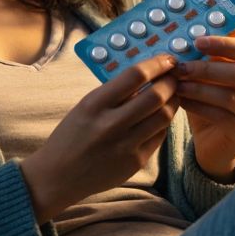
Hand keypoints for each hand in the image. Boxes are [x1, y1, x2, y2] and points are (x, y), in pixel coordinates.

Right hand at [21, 55, 181, 222]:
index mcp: (94, 105)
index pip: (135, 75)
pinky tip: (159, 116)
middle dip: (172, 81)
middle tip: (175, 76)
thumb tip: (147, 75)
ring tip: (172, 95)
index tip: (167, 59)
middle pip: (156, 95)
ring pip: (164, 116)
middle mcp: (111, 124)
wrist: (59, 176)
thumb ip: (113, 93)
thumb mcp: (85, 107)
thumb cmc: (71, 136)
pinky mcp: (136, 161)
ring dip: (173, 101)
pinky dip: (163, 122)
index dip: (157, 64)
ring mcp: (126, 145)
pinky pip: (160, 135)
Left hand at [175, 35, 234, 181]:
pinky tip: (182, 102)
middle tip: (180, 67)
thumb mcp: (209, 79)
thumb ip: (203, 61)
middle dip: (207, 68)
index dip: (224, 44)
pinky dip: (198, 107)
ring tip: (177, 85)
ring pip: (229, 96)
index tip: (197, 41)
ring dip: (199, 89)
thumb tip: (183, 42)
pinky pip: (221, 116)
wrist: (213, 142)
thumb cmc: (210, 104)